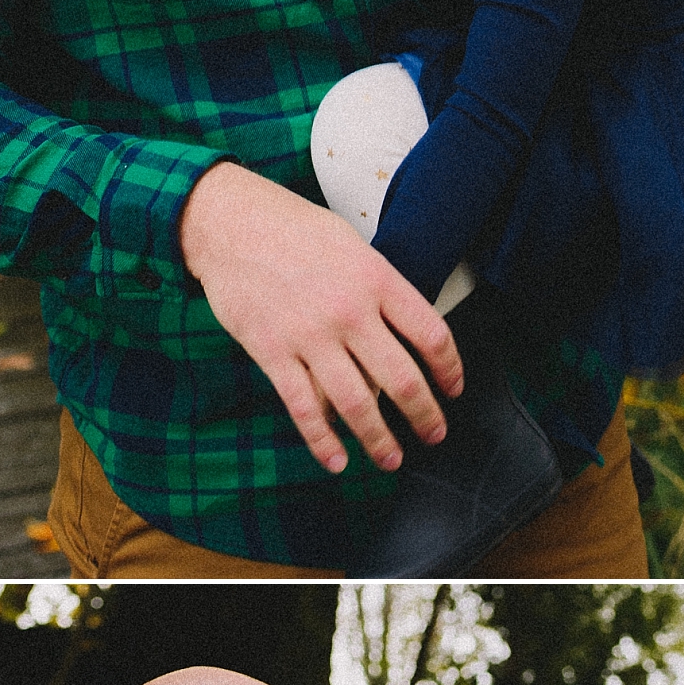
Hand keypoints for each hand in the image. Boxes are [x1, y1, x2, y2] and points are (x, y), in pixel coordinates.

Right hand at [178, 162, 462, 476]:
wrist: (229, 224)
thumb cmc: (292, 228)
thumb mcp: (351, 244)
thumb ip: (379, 286)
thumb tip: (404, 328)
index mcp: (376, 279)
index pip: (432, 335)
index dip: (450, 370)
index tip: (454, 389)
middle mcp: (350, 311)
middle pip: (402, 379)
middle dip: (425, 416)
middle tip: (434, 434)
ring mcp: (310, 335)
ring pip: (357, 404)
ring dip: (379, 440)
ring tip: (391, 459)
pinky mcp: (273, 353)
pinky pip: (304, 409)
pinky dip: (323, 442)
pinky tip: (337, 460)